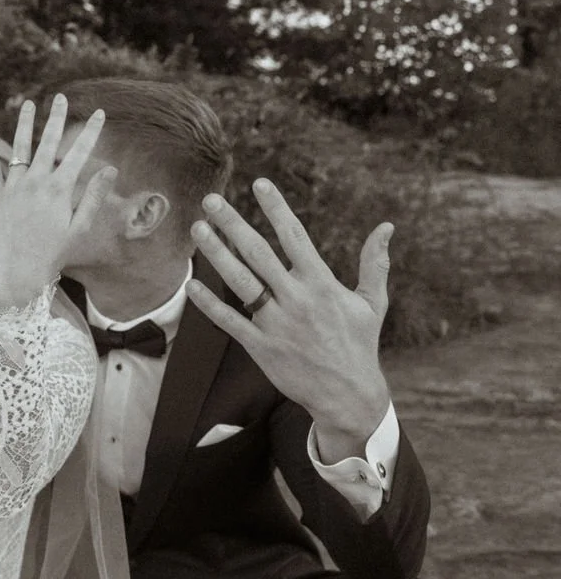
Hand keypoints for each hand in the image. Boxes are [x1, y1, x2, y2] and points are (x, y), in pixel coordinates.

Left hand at [0, 93, 115, 308]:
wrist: (17, 276)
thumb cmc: (53, 256)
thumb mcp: (79, 228)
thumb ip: (92, 196)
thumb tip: (111, 169)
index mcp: (59, 191)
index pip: (79, 153)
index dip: (91, 131)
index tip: (100, 113)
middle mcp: (35, 184)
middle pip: (48, 142)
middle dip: (57, 118)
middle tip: (62, 97)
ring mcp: (12, 189)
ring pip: (19, 148)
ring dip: (25, 124)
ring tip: (29, 104)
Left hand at [186, 178, 392, 458]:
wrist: (348, 395)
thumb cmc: (360, 344)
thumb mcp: (372, 302)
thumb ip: (374, 263)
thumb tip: (386, 227)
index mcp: (322, 284)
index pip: (295, 236)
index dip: (276, 208)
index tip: (259, 183)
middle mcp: (296, 299)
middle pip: (258, 253)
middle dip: (233, 224)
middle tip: (211, 200)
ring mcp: (276, 323)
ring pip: (240, 281)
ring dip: (216, 254)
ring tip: (197, 229)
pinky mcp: (261, 346)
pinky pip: (229, 320)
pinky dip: (209, 303)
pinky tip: (192, 283)